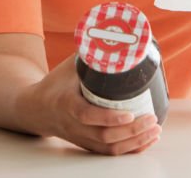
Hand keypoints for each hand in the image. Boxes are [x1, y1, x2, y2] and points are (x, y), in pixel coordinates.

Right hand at [23, 55, 161, 154]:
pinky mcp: (87, 144)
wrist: (36, 108)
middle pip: (104, 136)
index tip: (130, 114)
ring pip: (109, 148)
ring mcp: (80, 138)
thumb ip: (92, 55)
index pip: (86, 114)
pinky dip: (130, 149)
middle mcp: (73, 125)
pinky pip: (109, 152)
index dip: (109, 117)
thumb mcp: (70, 67)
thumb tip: (118, 39)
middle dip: (132, 131)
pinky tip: (145, 140)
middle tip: (152, 119)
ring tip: (155, 129)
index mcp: (66, 103)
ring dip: (135, 141)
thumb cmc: (56, 84)